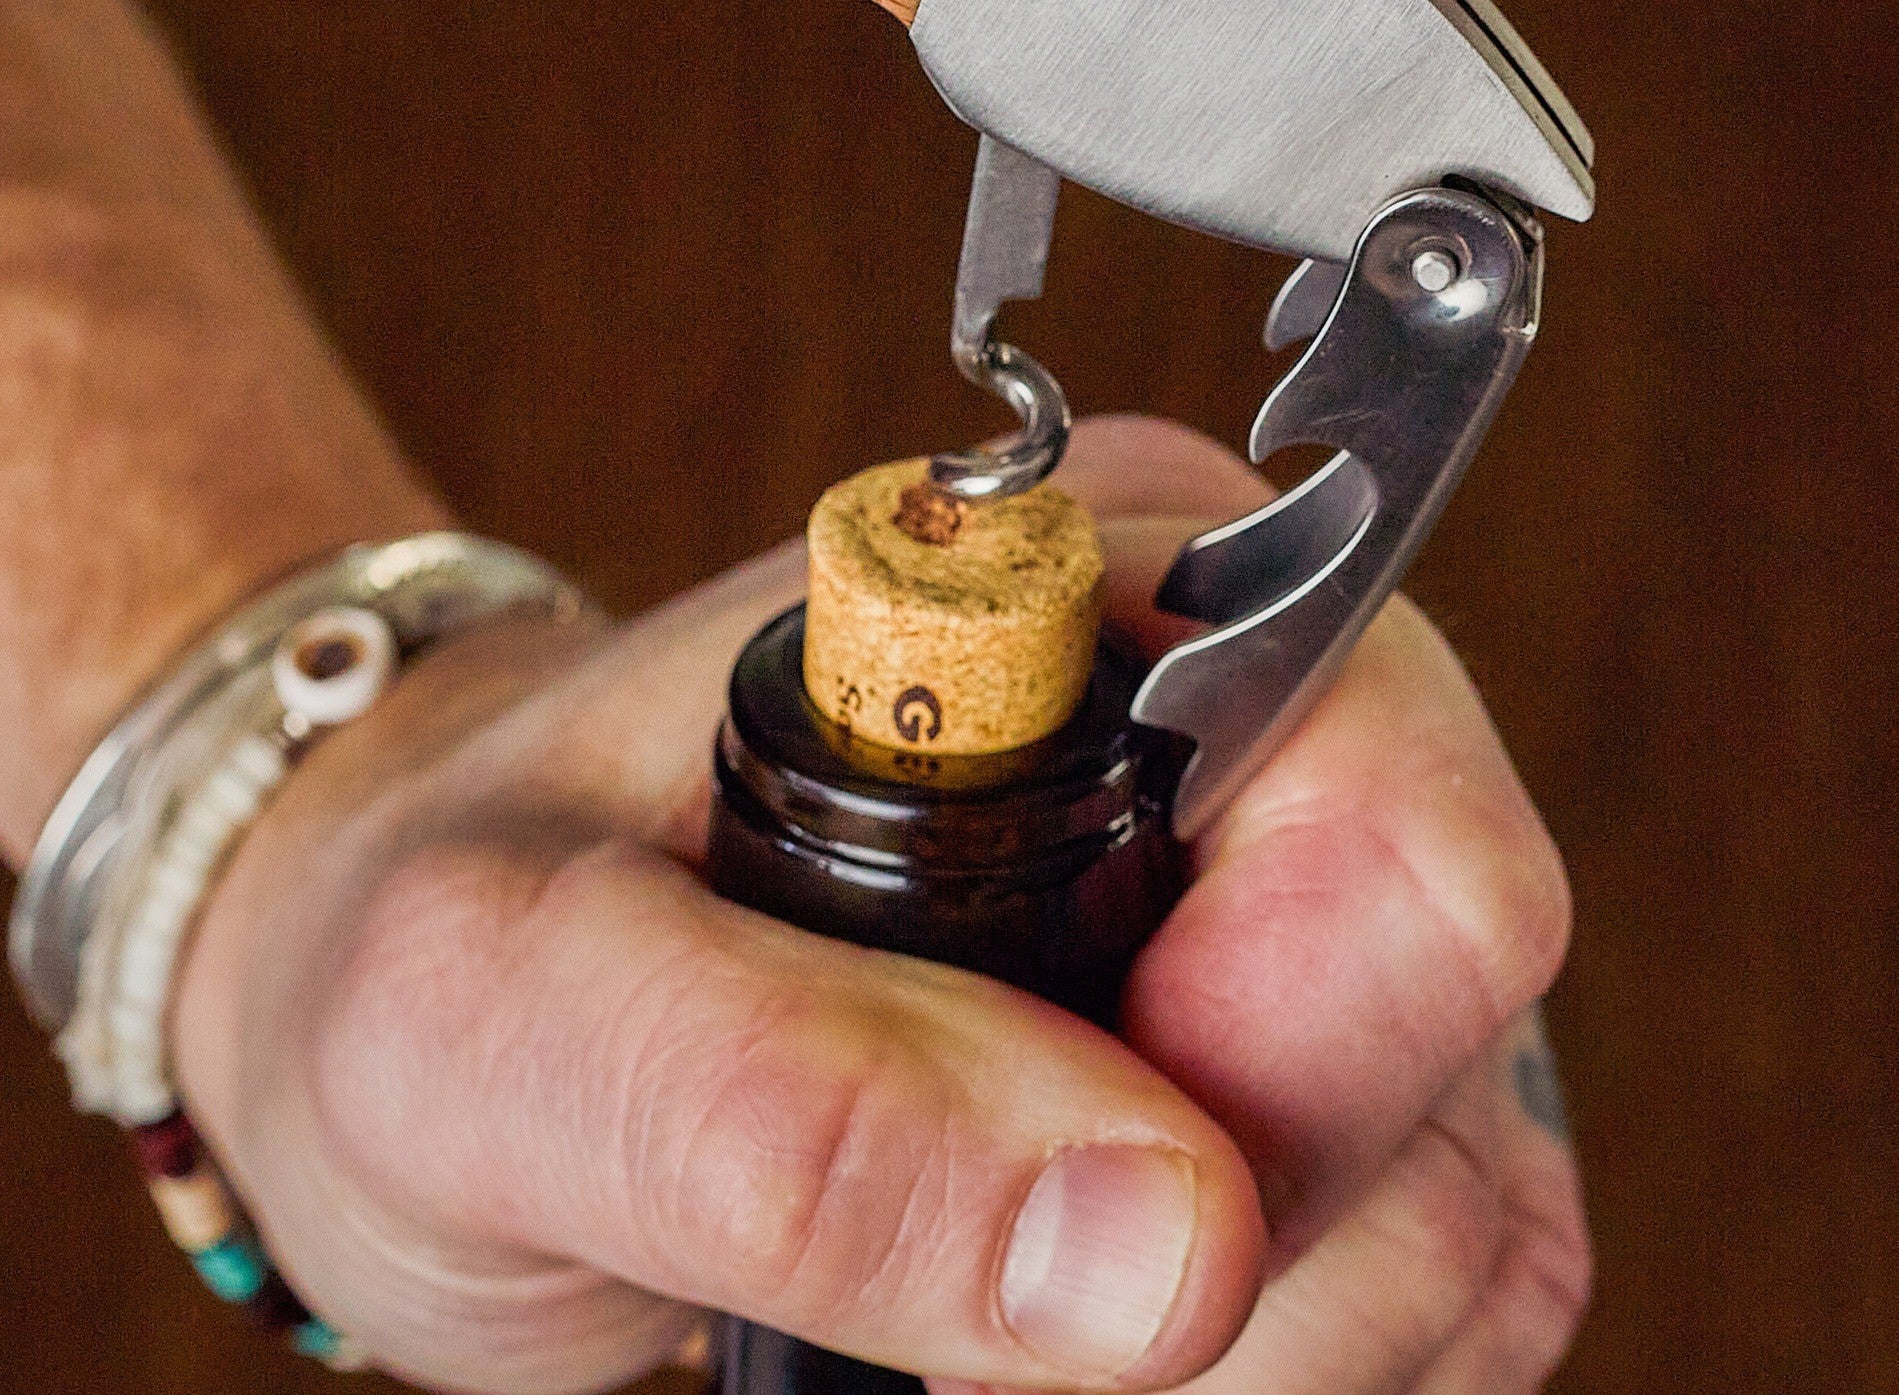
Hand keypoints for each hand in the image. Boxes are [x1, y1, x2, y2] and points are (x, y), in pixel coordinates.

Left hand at [176, 418, 1588, 1392]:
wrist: (433, 999)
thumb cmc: (450, 926)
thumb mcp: (496, 999)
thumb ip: (781, 1103)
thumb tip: (1164, 1247)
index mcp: (1108, 583)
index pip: (1408, 846)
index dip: (1259, 1070)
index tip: (1018, 1159)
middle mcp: (1257, 714)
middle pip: (1453, 1053)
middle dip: (1212, 1255)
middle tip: (930, 1266)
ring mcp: (1302, 920)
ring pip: (1465, 1224)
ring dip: (1215, 1362)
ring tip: (944, 1297)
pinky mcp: (1315, 1098)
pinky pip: (1428, 1321)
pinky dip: (1244, 1391)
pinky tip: (1030, 1334)